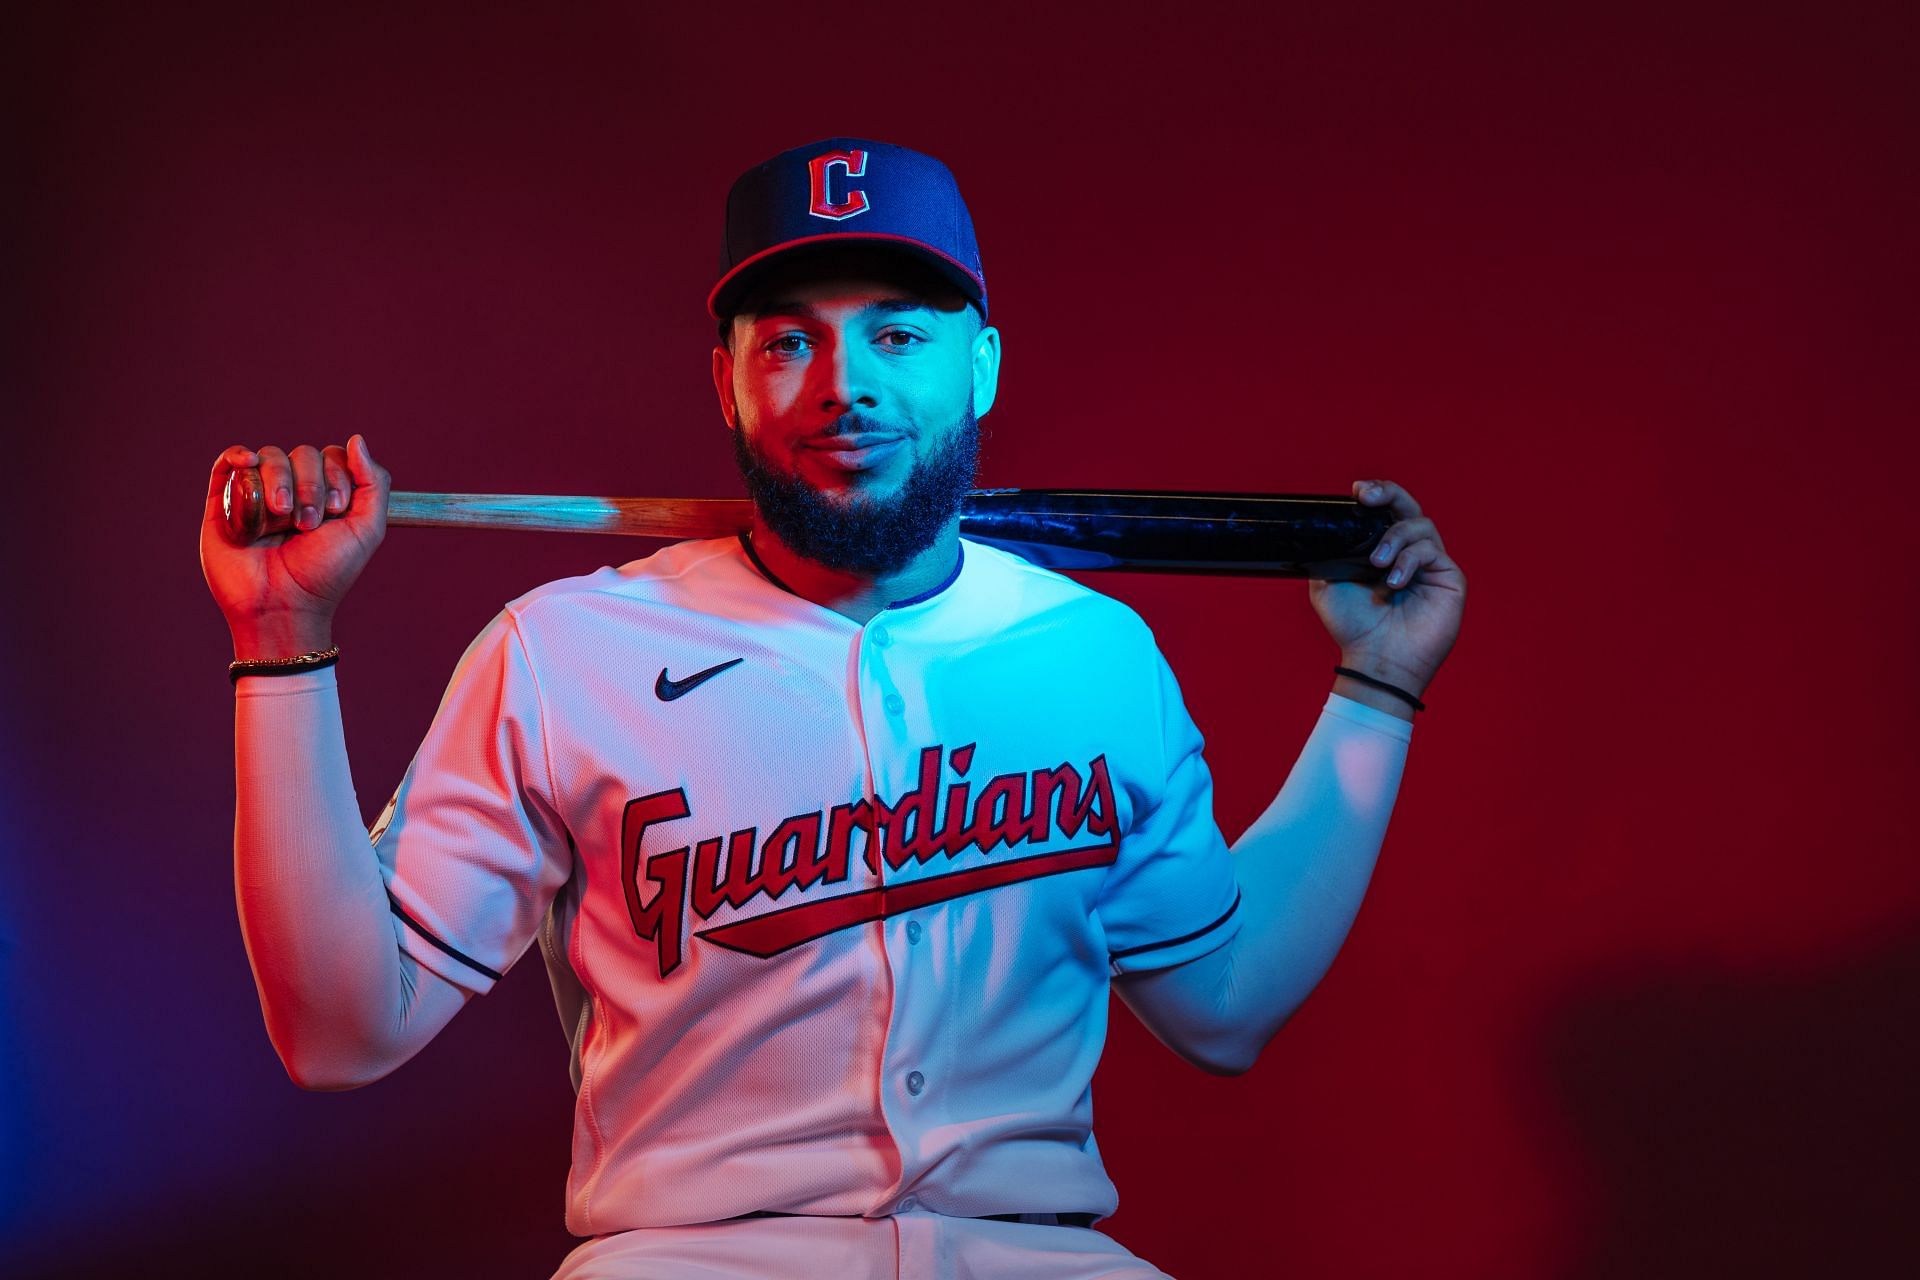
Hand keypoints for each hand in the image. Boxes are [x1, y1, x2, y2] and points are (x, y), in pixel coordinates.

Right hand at [198, 435, 390, 657]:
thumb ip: (374, 483)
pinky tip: (248, 462)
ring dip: (280, 482)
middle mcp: (293, 491)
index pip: (332, 457)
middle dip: (309, 486)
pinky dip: (238, 455)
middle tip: (307, 524)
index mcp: (325, 494)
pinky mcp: (224, 503)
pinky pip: (228, 463)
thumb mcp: (366, 530)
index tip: (335, 510)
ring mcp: (258, 495)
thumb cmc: (325, 573)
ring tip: (282, 518)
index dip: (335, 477)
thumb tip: (356, 438)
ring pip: (268, 457)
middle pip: (301, 454)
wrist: (283, 606)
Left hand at [1307, 479, 1465, 698]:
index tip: (1356, 491)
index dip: (1376, 493)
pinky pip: (1432, 551)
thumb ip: (1328, 554)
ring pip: (1420, 526)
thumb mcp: (1326, 585)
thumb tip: (1323, 529)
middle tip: (1367, 497)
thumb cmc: (1353, 627)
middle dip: (1388, 494)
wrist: (1374, 660)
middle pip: (1408, 506)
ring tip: (1376, 563)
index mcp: (1382, 550)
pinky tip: (1393, 582)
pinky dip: (1409, 561)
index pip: (1385, 511)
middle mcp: (1409, 553)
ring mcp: (1432, 564)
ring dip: (1394, 538)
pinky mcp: (1450, 578)